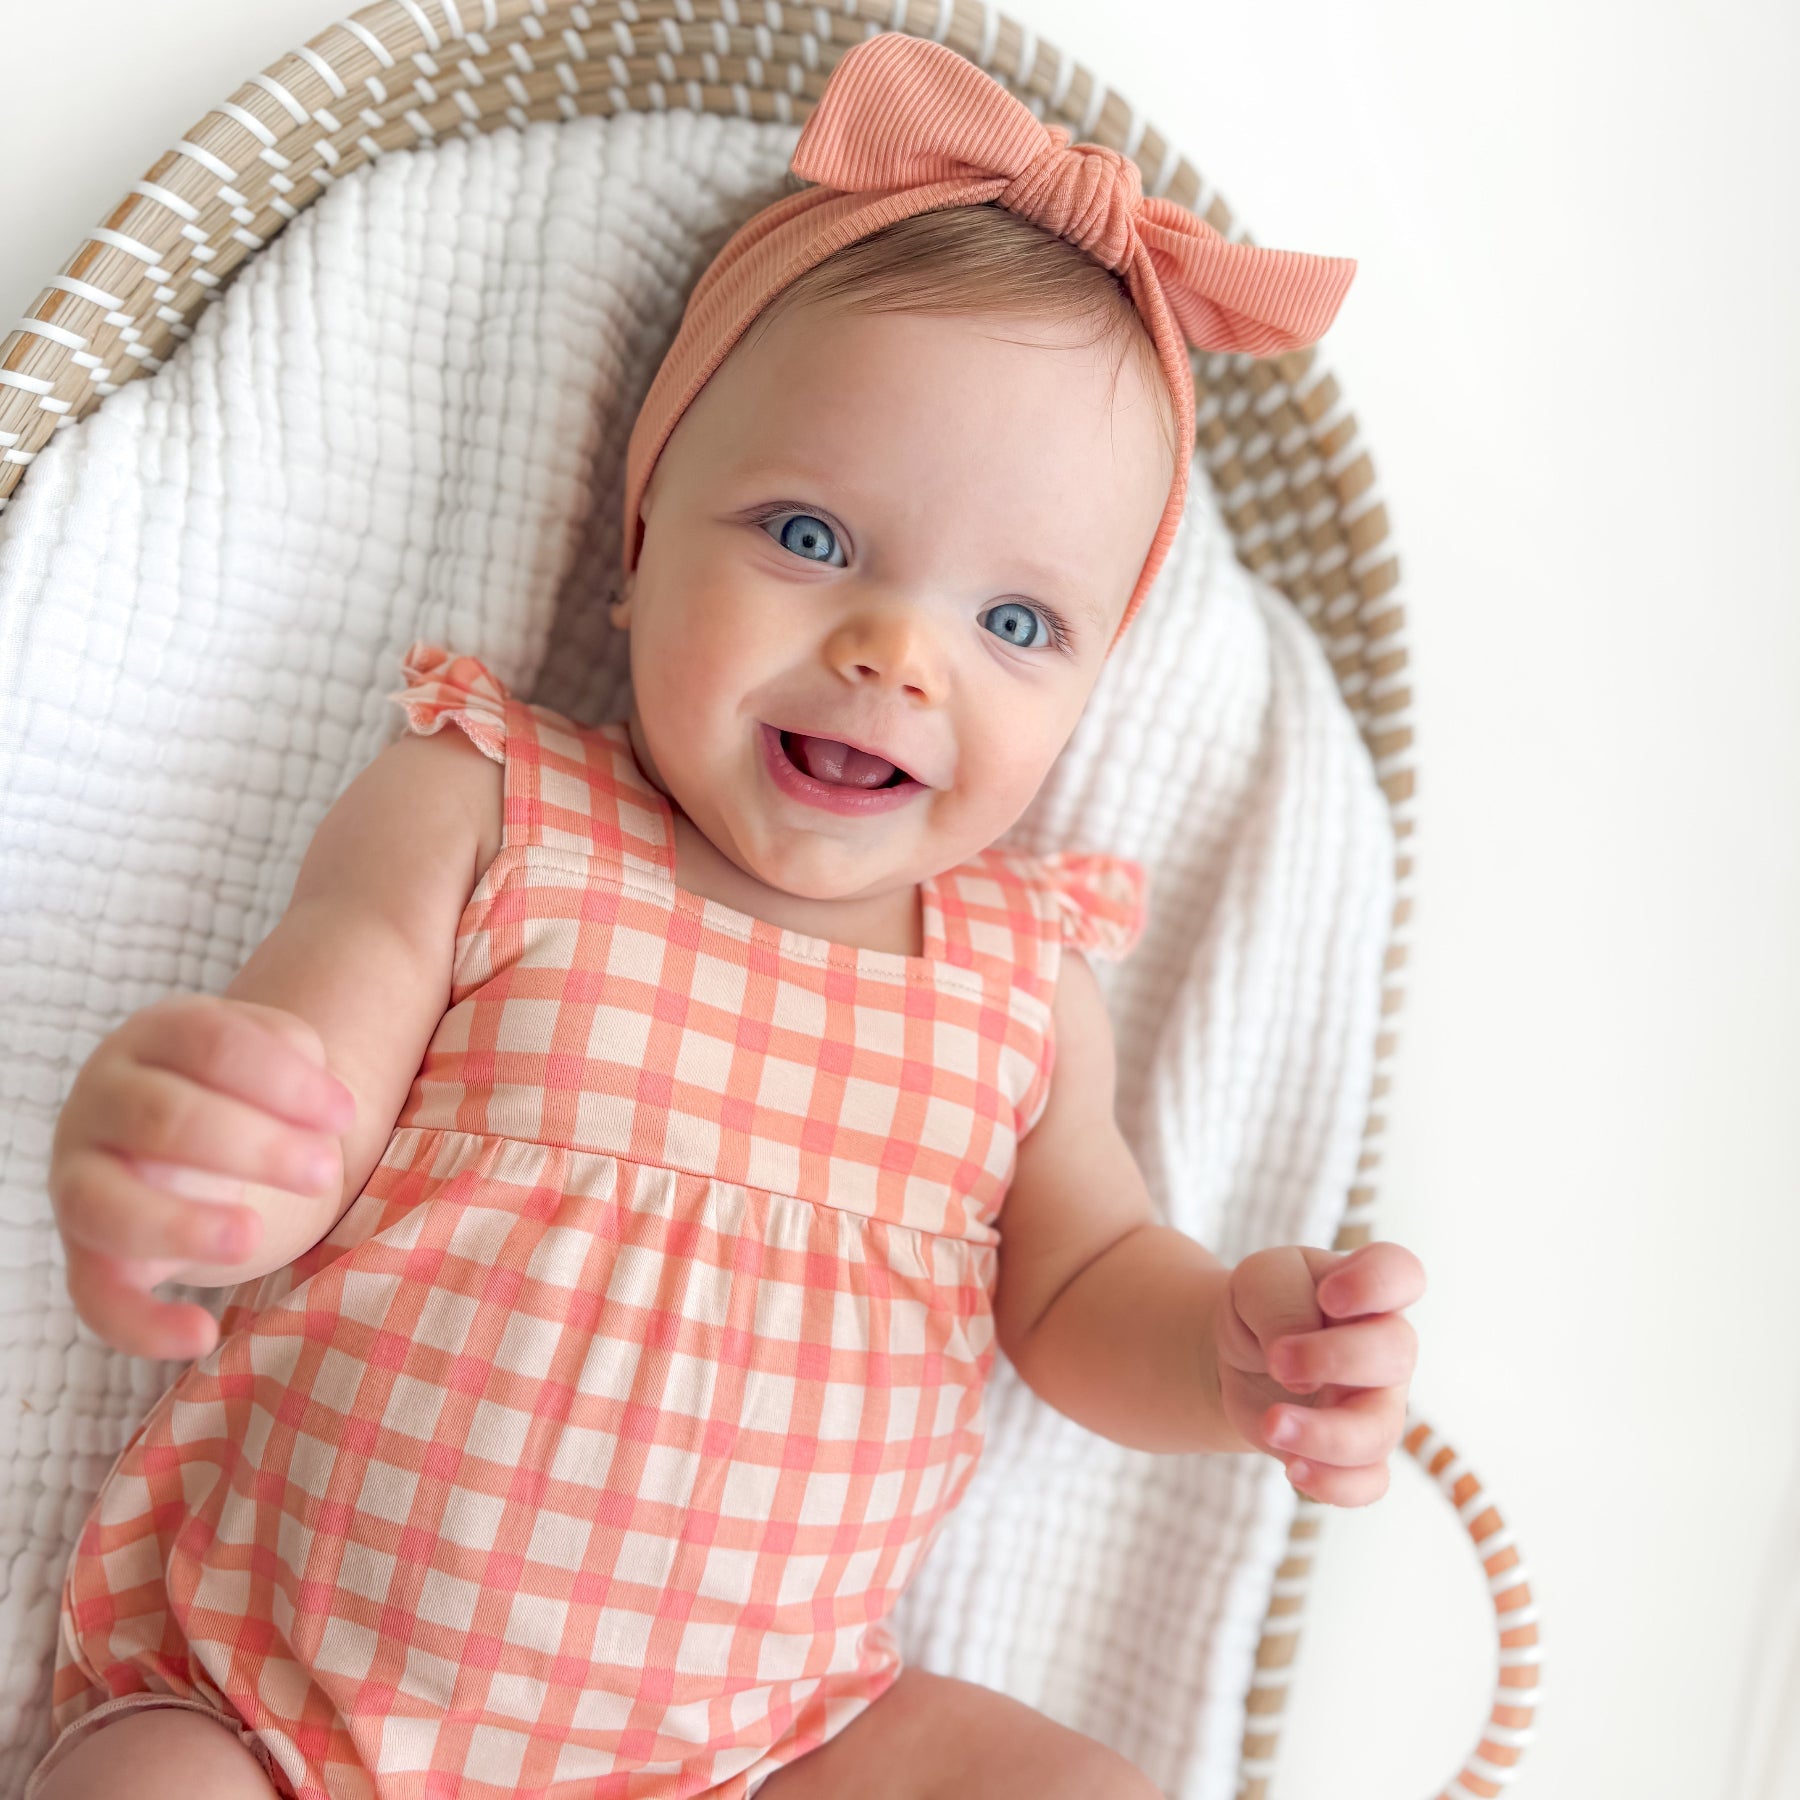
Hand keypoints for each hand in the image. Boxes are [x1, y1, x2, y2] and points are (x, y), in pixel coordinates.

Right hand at [48, 996, 353, 1359]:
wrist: (210, 1133)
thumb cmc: (264, 1094)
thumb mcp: (284, 1058)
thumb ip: (299, 1057)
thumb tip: (345, 1087)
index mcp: (159, 1035)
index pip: (211, 1041)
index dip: (282, 1078)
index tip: (346, 1113)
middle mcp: (105, 1097)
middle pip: (167, 1118)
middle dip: (253, 1146)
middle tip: (324, 1169)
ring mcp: (83, 1174)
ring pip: (108, 1204)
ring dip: (185, 1223)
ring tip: (255, 1235)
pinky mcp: (88, 1249)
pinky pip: (94, 1294)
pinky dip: (140, 1322)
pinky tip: (202, 1335)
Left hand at [1212, 1241, 1424, 1504]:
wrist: (1236, 1352)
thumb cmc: (1263, 1305)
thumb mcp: (1258, 1280)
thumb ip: (1282, 1304)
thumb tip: (1299, 1365)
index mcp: (1366, 1288)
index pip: (1402, 1274)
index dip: (1376, 1284)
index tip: (1329, 1296)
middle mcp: (1384, 1345)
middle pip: (1397, 1353)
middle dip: (1335, 1360)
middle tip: (1278, 1362)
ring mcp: (1376, 1402)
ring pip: (1380, 1430)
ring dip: (1324, 1434)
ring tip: (1272, 1424)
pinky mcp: (1354, 1451)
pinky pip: (1370, 1482)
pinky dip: (1335, 1484)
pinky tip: (1293, 1470)